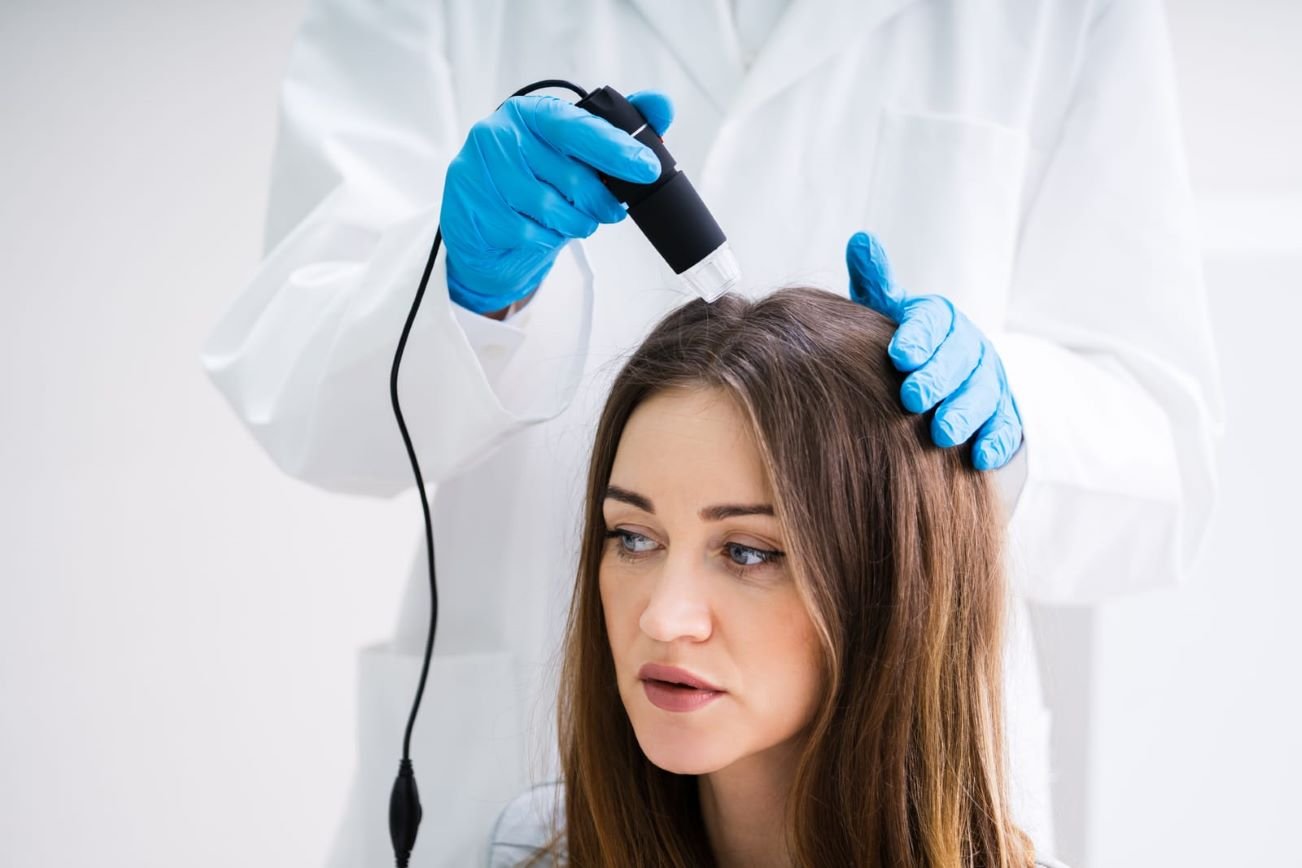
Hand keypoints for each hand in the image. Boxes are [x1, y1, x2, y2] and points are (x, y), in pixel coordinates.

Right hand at [440, 90, 673, 314]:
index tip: (647, 168)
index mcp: (530, 113)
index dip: (617, 150)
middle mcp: (500, 135)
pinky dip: (546, 238)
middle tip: (612, 210)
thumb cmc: (534, 179)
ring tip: (575, 219)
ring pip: (553, 210)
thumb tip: (662, 104)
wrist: (481, 222)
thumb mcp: (571, 151)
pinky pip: (530, 233)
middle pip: (571, 177)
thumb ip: (616, 129)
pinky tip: (541, 230)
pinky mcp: (475, 209)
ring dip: (576, 222)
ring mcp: (483, 173)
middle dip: (602, 200)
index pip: (579, 128)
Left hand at [846, 231, 1022, 470]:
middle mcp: (969, 347)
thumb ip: (876, 281)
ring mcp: (989, 382)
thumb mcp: (888, 311)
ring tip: (941, 433)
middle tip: (912, 398)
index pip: (932, 321)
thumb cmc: (905, 343)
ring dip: (964, 414)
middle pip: (959, 360)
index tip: (898, 355)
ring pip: (983, 395)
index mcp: (940, 318)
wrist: (945, 377)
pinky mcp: (1003, 416)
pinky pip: (1006, 429)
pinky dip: (995, 443)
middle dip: (938, 379)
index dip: (917, 337)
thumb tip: (860, 239)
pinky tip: (978, 458)